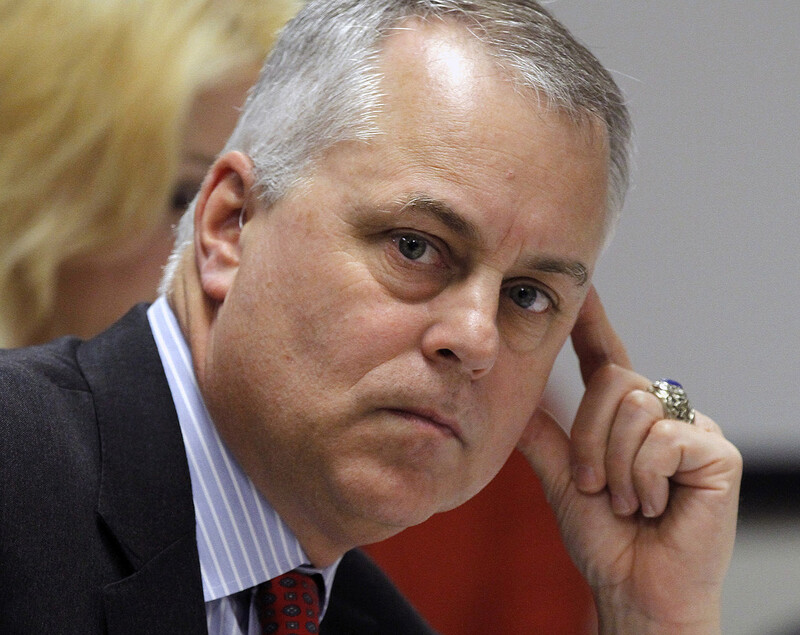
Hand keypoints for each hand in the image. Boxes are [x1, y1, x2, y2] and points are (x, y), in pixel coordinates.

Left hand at [517, 287, 741, 633]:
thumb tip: (515, 399)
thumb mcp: (563, 481)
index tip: (580, 288)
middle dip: (589, 440)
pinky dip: (645, 479)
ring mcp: (694, 432)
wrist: (634, 590)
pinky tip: (656, 506)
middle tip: (596, 485)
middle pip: (615, 382)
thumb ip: (545, 439)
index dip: (594, 323)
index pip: (608, 358)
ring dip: (617, 467)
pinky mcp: (718, 454)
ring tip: (629, 501)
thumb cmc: (604, 540)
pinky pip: (663, 439)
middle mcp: (662, 415)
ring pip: (634, 410)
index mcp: (626, 419)